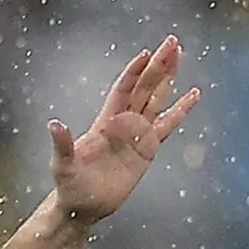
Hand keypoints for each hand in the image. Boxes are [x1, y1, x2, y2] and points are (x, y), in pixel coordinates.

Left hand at [50, 38, 200, 224]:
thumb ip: (62, 144)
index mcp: (105, 122)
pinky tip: (193, 95)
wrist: (84, 206)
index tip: (146, 54)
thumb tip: (54, 124)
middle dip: (158, 64)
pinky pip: (168, 125)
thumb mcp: (63, 165)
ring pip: (157, 98)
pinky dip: (181, 110)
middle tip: (172, 41)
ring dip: (168, 77)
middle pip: (145, 87)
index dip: (134, 72)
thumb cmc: (70, 185)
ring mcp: (137, 133)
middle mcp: (123, 122)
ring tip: (180, 55)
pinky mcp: (148, 149)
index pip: (123, 90)